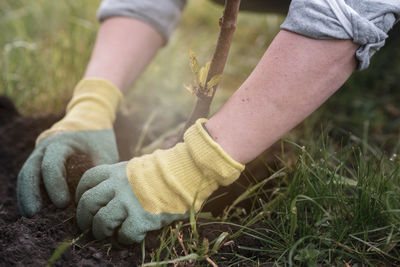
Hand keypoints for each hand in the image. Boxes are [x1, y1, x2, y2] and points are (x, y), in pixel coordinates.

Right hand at [17, 79, 121, 216]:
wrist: (89, 122)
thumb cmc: (99, 140)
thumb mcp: (104, 153)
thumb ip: (98, 172)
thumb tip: (94, 197)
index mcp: (62, 141)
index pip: (52, 164)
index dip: (54, 185)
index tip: (63, 204)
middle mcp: (45, 146)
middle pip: (30, 170)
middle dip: (30, 193)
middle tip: (34, 214)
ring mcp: (39, 152)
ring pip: (26, 174)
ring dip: (26, 194)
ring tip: (30, 214)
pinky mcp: (39, 161)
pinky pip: (30, 176)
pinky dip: (30, 190)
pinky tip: (35, 208)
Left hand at [75, 119, 243, 243]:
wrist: (186, 174)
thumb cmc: (165, 172)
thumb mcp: (138, 167)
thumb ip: (121, 177)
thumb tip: (109, 194)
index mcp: (116, 170)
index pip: (87, 180)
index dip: (80, 194)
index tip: (84, 203)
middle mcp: (117, 185)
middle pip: (88, 203)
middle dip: (83, 218)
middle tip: (88, 226)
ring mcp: (128, 202)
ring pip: (101, 222)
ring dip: (100, 231)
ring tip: (107, 235)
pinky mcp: (141, 218)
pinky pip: (124, 235)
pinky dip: (125, 239)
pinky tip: (132, 236)